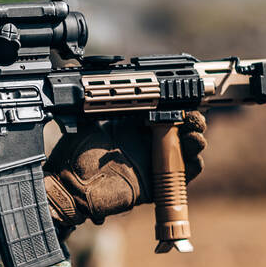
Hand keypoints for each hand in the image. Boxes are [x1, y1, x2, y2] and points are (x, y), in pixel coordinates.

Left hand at [43, 112, 206, 226]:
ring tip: (194, 132)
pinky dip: (193, 163)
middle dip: (192, 119)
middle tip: (192, 115)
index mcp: (131, 126)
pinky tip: (193, 151)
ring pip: (185, 150)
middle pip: (180, 129)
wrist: (70, 186)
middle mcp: (145, 143)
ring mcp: (152, 163)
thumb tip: (98, 80)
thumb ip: (98, 104)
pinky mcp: (156, 184)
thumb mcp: (87, 121)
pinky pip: (183, 175)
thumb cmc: (73, 155)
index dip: (177, 104)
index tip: (184, 96)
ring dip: (195, 138)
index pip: (162, 111)